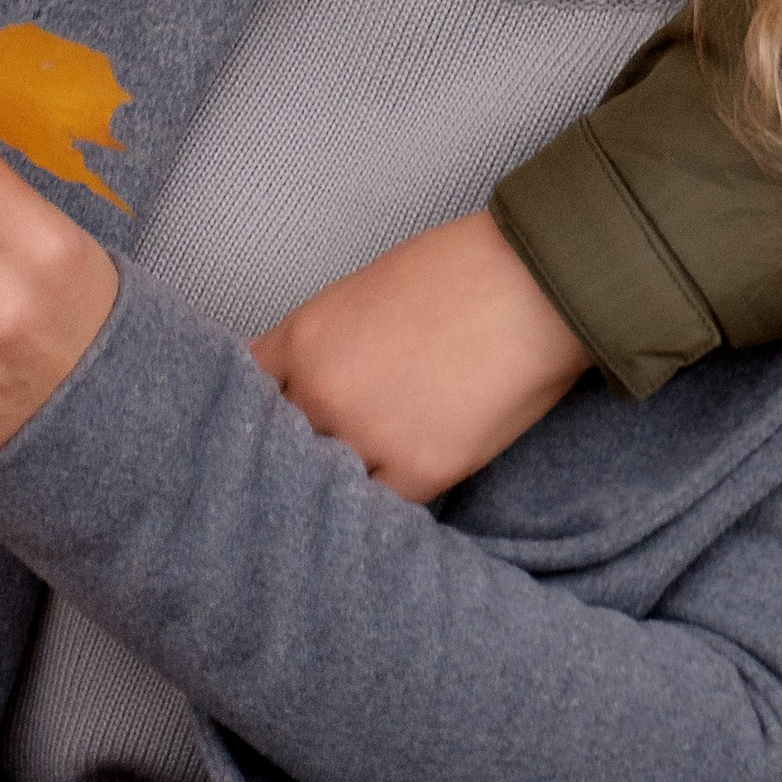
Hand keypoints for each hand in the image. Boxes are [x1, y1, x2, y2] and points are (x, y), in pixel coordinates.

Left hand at [251, 213, 592, 501]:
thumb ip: (320, 349)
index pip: (245, 399)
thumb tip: (301, 392)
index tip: (258, 436)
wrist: (536, 284)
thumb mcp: (360, 296)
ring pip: (328, 487)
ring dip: (336, 489)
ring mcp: (369, 437)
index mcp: (303, 339)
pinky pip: (382, 508)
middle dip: (293, 459)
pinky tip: (386, 505)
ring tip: (346, 496)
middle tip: (298, 475)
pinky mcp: (422, 472)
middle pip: (279, 451)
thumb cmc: (458, 274)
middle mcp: (323, 393)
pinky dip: (382, 508)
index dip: (252, 419)